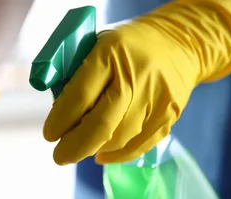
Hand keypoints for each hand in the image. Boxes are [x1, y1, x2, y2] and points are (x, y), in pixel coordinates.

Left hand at [43, 0, 230, 164]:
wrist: (181, 41)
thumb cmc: (127, 43)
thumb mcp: (96, 44)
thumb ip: (76, 73)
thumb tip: (58, 111)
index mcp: (110, 54)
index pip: (80, 96)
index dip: (60, 121)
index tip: (49, 134)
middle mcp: (135, 77)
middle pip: (101, 124)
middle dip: (75, 146)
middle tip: (60, 156)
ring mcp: (156, 98)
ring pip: (119, 138)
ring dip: (95, 149)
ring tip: (80, 149)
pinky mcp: (170, 115)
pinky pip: (139, 145)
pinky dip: (117, 155)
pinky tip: (102, 153)